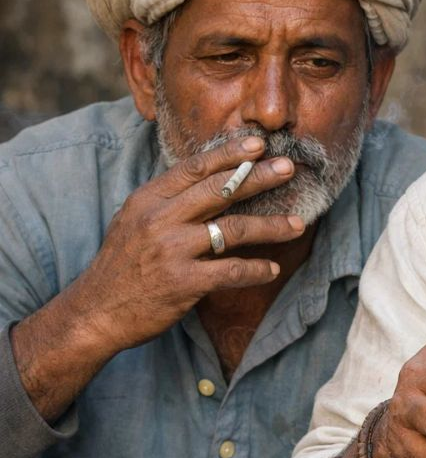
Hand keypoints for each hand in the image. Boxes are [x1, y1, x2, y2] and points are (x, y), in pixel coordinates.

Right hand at [73, 135, 303, 350]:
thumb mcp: (135, 220)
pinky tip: (273, 269)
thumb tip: (212, 177)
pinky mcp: (183, 282)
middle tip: (288, 168)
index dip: (229, 154)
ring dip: (271, 226)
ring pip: (233, 229)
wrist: (95, 312)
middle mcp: (160, 220)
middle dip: (258, 177)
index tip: (258, 145)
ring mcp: (171, 251)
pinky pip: (231, 271)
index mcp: (148, 199)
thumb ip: (170, 200)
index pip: (195, 168)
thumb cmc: (123, 264)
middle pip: (220, 191)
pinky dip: (256, 270)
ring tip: (298, 224)